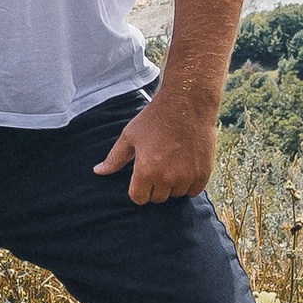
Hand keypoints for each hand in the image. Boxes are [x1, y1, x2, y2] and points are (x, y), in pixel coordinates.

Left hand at [93, 89, 214, 204]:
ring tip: (172, 162)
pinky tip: (185, 166)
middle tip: (158, 165)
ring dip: (173, 184)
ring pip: (176, 194)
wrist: (186, 104)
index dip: (138, 189)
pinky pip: (193, 191)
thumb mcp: (129, 136)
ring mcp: (187, 177)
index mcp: (146, 171)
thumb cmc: (154, 118)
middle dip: (155, 186)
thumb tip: (98, 171)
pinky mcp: (203, 174)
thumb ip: (114, 158)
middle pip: (157, 198)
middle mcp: (167, 178)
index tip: (142, 176)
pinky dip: (190, 183)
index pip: (139, 198)